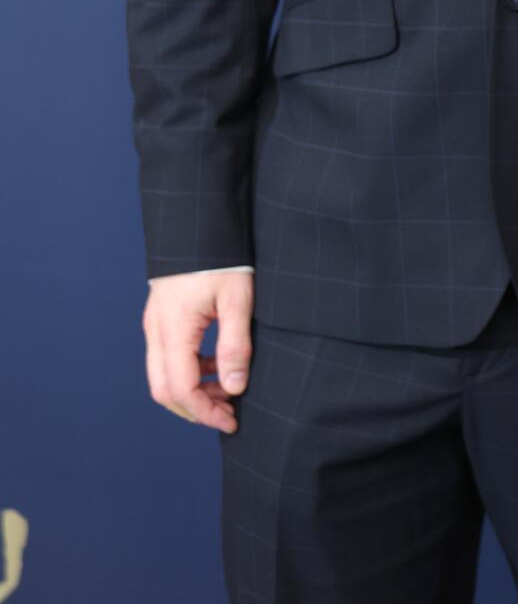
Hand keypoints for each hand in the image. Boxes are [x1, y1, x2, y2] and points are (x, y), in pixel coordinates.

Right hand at [143, 270, 254, 433]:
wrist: (197, 221)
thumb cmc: (221, 256)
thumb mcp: (237, 298)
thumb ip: (235, 344)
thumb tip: (233, 387)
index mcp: (174, 329)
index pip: (181, 389)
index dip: (205, 412)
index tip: (231, 420)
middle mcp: (157, 330)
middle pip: (165, 390)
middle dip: (195, 409)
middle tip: (228, 414)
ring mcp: (155, 323)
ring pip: (162, 375)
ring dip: (192, 391)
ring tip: (226, 391)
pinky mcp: (160, 316)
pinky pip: (166, 357)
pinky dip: (188, 371)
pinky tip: (215, 365)